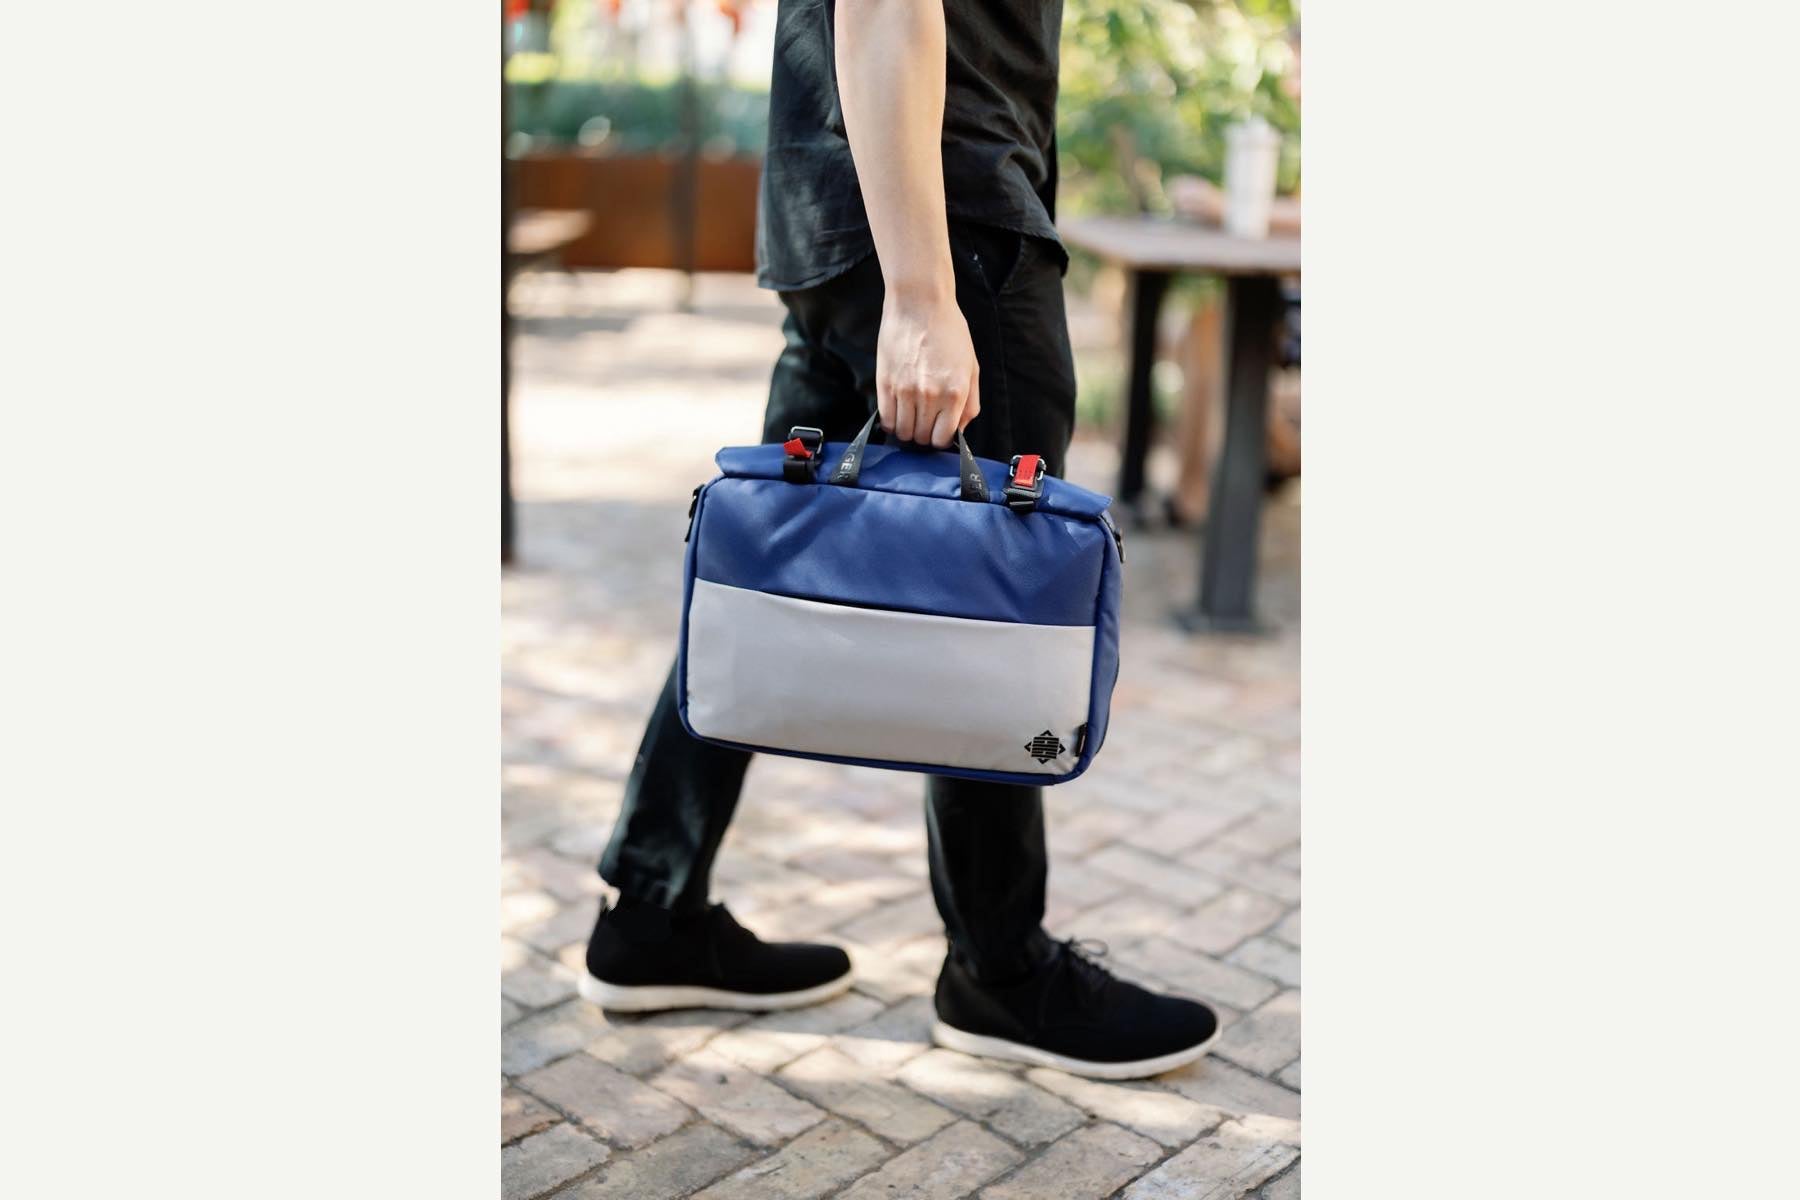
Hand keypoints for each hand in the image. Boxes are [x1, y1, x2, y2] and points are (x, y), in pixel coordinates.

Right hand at [875, 289, 979, 448]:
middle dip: (924, 435)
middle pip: (922, 438)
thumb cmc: (949, 330)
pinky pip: (886, 418)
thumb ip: (970, 402)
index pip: (944, 438)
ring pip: (903, 432)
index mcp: (955, 393)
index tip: (938, 431)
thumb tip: (959, 429)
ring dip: (907, 429)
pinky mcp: (885, 383)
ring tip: (910, 416)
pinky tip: (897, 411)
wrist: (920, 304)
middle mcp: (930, 396)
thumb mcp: (971, 366)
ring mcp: (905, 391)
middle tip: (924, 422)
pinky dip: (891, 422)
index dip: (941, 439)